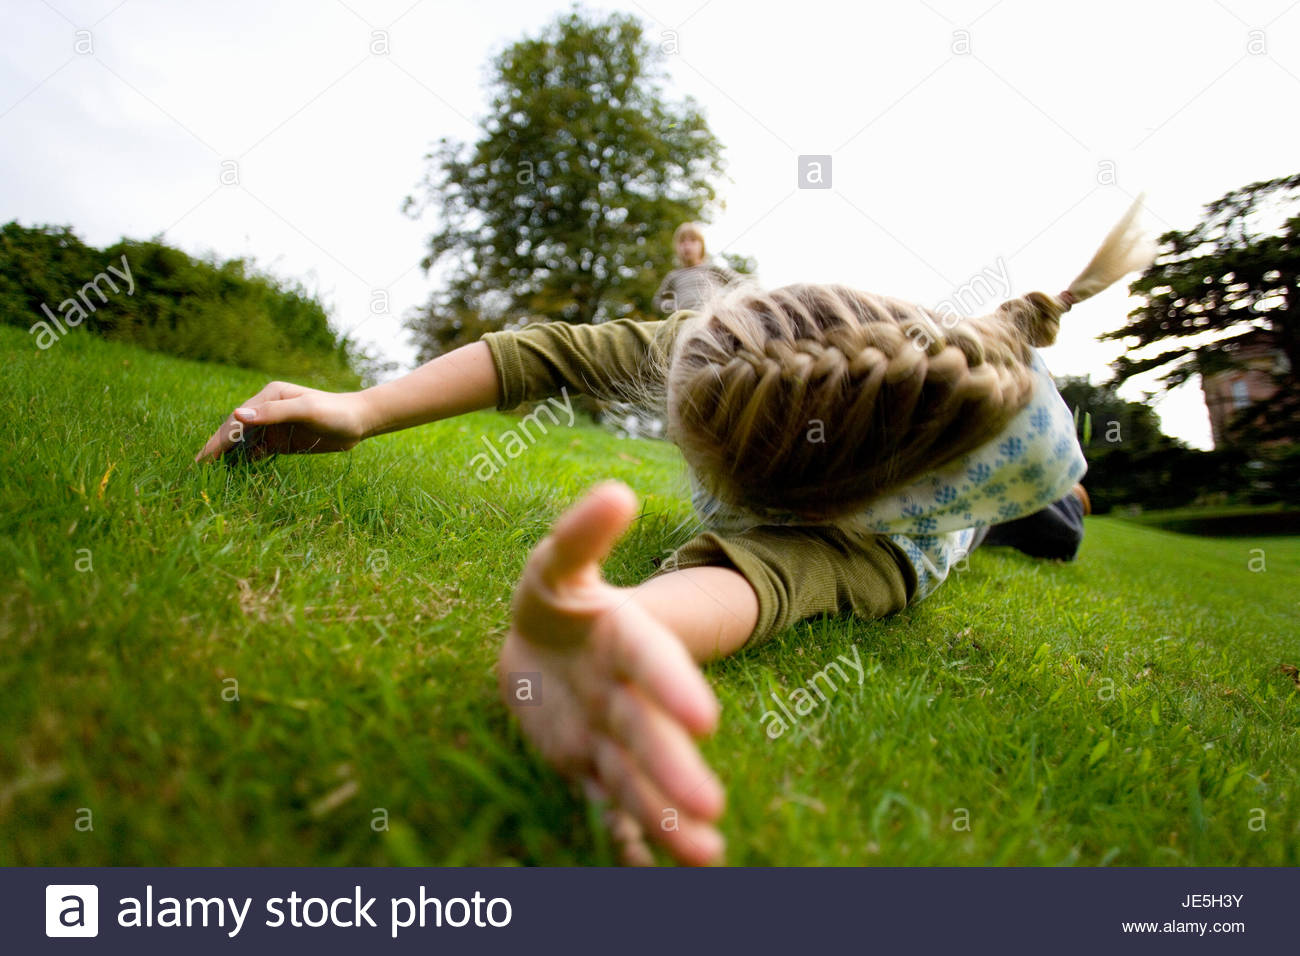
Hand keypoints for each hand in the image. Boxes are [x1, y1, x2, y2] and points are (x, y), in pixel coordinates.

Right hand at [194, 380, 369, 462]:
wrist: (359, 421)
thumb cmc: (335, 412)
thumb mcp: (307, 410)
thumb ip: (275, 413)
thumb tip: (238, 415)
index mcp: (269, 397)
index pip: (237, 420)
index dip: (220, 438)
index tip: (203, 457)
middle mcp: (267, 410)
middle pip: (236, 430)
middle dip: (217, 447)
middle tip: (198, 467)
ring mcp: (274, 426)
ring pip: (244, 442)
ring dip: (228, 455)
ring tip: (210, 473)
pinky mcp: (281, 440)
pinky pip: (257, 451)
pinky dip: (245, 460)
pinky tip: (234, 473)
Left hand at [499, 481, 725, 864]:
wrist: (540, 649)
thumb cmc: (555, 600)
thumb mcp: (557, 564)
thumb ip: (583, 533)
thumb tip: (617, 491)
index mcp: (624, 639)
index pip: (650, 661)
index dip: (673, 685)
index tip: (701, 717)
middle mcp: (626, 693)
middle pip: (650, 732)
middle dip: (675, 768)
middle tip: (708, 806)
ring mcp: (611, 737)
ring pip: (638, 779)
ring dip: (668, 816)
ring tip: (705, 855)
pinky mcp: (591, 770)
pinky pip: (610, 808)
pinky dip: (630, 840)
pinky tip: (649, 871)